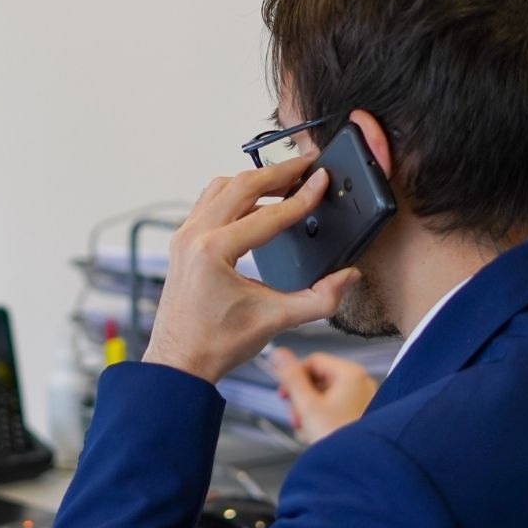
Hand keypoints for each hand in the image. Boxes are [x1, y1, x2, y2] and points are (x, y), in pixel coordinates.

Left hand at [142, 159, 360, 383]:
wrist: (179, 361)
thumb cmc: (217, 344)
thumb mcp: (275, 321)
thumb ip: (319, 299)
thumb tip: (348, 277)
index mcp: (213, 251)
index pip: (269, 214)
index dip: (302, 197)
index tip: (323, 181)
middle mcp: (194, 236)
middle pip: (242, 185)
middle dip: (279, 173)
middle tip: (308, 165)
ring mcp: (183, 236)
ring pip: (221, 188)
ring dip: (255, 180)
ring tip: (286, 181)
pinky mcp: (181, 241)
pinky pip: (208, 201)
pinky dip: (234, 193)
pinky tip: (255, 199)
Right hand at [270, 348, 377, 443]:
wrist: (358, 467)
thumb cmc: (338, 437)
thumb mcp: (307, 405)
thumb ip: (291, 378)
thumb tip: (279, 354)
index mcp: (350, 374)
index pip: (313, 361)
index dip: (294, 377)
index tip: (284, 394)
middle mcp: (361, 382)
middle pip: (319, 379)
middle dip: (302, 399)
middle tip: (296, 417)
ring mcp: (364, 398)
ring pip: (327, 395)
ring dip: (310, 410)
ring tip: (307, 429)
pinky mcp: (364, 414)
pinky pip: (337, 407)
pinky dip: (324, 417)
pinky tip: (318, 433)